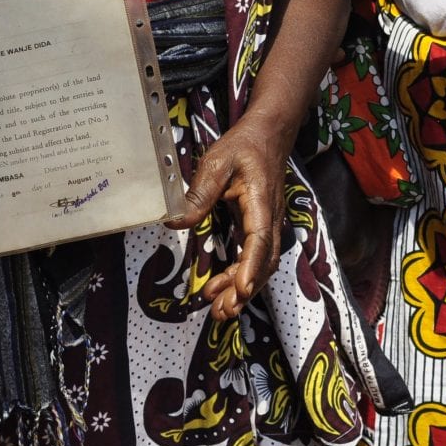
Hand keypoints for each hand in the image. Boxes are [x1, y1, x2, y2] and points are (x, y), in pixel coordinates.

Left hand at [166, 116, 287, 320]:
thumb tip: (174, 222)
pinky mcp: (262, 226)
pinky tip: (223, 286)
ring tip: (219, 307)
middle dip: (245, 289)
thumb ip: (199, 194)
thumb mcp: (217, 163)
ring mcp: (269, 224)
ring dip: (243, 287)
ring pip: (263, 263)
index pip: (259, 239)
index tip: (242, 289)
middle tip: (221, 311)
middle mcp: (270, 218)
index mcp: (261, 202)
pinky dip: (242, 275)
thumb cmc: (244, 146)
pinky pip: (257, 256)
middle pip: (265, 261)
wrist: (270, 134)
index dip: (251, 266)